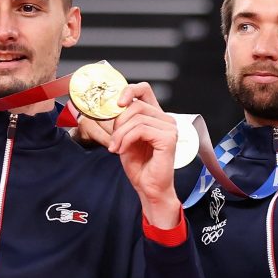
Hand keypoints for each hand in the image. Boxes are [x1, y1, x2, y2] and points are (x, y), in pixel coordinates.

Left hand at [106, 83, 184, 228]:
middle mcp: (166, 119)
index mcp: (156, 116)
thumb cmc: (139, 165)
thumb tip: (108, 107)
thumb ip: (121, 120)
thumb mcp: (124, 137)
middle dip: (118, 122)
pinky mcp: (168, 138)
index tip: (117, 104)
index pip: (144, 90)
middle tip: (114, 140)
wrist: (148, 187)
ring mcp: (170, 128)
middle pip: (136, 105)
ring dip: (120, 134)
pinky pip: (141, 129)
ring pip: (137, 118)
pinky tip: (123, 150)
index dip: (129, 90)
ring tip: (117, 148)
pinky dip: (126, 139)